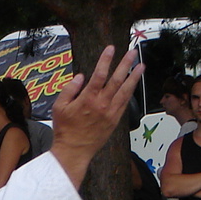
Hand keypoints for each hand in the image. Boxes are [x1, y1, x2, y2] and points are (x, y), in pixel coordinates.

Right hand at [51, 46, 142, 185]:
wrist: (74, 150)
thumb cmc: (65, 130)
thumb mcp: (59, 107)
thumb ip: (69, 90)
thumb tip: (80, 77)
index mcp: (88, 99)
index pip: (99, 74)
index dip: (105, 60)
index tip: (110, 49)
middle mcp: (102, 104)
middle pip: (117, 80)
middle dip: (125, 64)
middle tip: (132, 53)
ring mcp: (110, 113)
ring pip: (125, 91)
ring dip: (134, 77)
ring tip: (141, 66)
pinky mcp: (114, 121)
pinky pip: (125, 104)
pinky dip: (130, 93)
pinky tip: (134, 85)